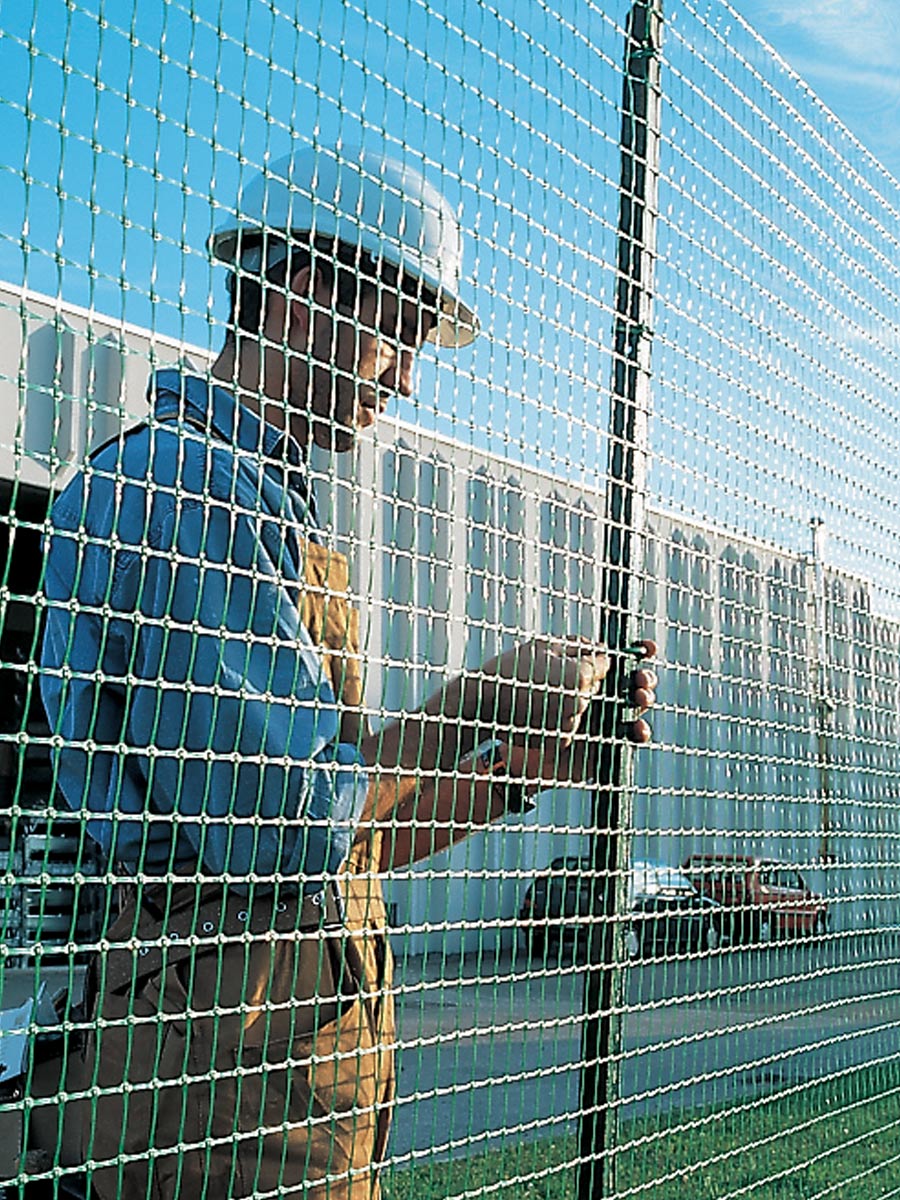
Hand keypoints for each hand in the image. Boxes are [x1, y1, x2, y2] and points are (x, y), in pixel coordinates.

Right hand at [457, 636, 611, 745]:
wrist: (482, 705)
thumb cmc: (510, 671)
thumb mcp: (542, 646)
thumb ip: (576, 645)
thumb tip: (599, 647)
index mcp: (580, 675)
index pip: (603, 663)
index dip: (587, 657)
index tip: (567, 659)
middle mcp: (580, 702)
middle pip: (592, 685)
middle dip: (576, 678)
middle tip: (546, 675)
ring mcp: (571, 723)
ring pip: (580, 705)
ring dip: (566, 698)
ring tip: (538, 692)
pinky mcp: (561, 739)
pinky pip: (568, 722)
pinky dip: (557, 716)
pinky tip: (537, 709)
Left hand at [502, 637, 658, 789]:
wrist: (494, 725)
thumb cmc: (521, 688)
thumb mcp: (562, 670)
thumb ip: (593, 664)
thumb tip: (614, 659)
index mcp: (577, 664)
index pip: (615, 656)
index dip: (636, 651)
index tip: (649, 648)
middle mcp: (585, 690)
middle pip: (627, 684)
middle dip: (642, 681)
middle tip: (641, 684)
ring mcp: (589, 719)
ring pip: (628, 712)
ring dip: (641, 706)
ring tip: (639, 701)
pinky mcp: (592, 747)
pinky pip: (621, 740)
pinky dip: (635, 735)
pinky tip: (637, 732)